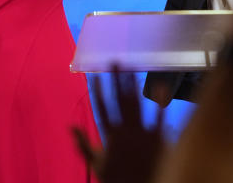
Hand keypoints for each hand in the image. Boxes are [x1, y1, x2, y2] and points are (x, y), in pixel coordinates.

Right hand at [72, 67, 166, 182]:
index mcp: (110, 136)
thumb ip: (83, 144)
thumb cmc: (117, 178)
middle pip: (120, 100)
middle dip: (117, 80)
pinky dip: (160, 103)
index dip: (98, 90)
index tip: (95, 74)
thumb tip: (70, 127)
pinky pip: (159, 117)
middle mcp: (125, 130)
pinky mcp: (158, 138)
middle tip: (114, 61)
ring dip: (133, 85)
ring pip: (136, 104)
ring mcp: (142, 133)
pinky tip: (161, 87)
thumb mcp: (96, 164)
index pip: (102, 107)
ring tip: (130, 68)